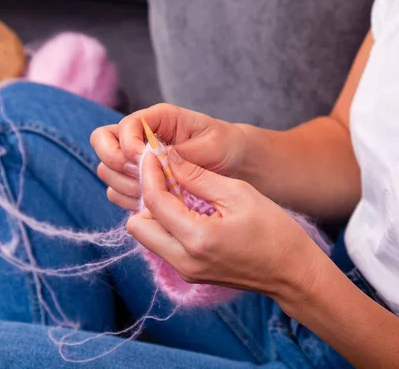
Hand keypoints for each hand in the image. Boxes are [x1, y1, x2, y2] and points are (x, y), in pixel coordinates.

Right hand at [90, 103, 246, 210]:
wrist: (232, 163)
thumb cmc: (224, 146)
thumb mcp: (213, 144)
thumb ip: (185, 152)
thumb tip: (160, 159)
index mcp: (156, 119)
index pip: (124, 126)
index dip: (127, 144)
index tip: (143, 161)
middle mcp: (139, 136)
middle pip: (102, 143)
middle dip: (116, 163)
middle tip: (142, 178)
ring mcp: (133, 159)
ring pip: (106, 170)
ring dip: (123, 185)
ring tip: (151, 193)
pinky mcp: (135, 181)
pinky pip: (115, 191)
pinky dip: (127, 200)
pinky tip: (151, 204)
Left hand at [127, 148, 327, 300]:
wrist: (293, 274)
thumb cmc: (274, 231)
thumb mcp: (238, 194)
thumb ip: (198, 177)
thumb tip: (169, 158)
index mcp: (197, 238)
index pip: (153, 202)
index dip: (148, 174)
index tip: (152, 155)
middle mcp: (183, 260)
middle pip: (136, 226)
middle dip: (146, 197)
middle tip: (165, 177)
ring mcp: (184, 271)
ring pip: (146, 237)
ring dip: (154, 212)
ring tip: (178, 193)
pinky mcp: (188, 274)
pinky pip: (162, 245)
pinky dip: (166, 225)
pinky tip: (186, 210)